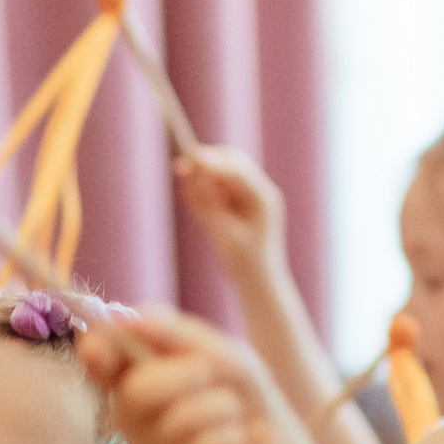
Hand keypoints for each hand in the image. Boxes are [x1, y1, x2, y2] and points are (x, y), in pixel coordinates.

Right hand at [79, 311, 302, 443]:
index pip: (97, 362)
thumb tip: (128, 319)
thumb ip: (177, 335)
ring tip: (229, 414)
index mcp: (132, 376)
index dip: (93, 351)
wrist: (271, 443)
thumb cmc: (238, 391)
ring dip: (222, 408)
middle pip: (137, 392)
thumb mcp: (219, 350)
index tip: (100, 348)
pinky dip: (232, 438)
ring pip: (181, 420)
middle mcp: (129, 417)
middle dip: (189, 374)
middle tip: (213, 374)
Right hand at [175, 145, 290, 283]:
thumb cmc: (243, 264)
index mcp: (262, 199)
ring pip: (224, 174)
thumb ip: (208, 202)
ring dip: (205, 179)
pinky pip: (222, 190)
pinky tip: (197, 202)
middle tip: (180, 169)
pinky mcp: (244, 205)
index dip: (211, 162)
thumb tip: (193, 173)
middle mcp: (261, 192)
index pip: (235, 169)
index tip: (187, 159)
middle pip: (231, 162)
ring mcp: (253, 197)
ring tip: (191, 194)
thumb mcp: (222, 234)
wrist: (260, 285)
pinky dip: (207, 192)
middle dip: (206, 164)